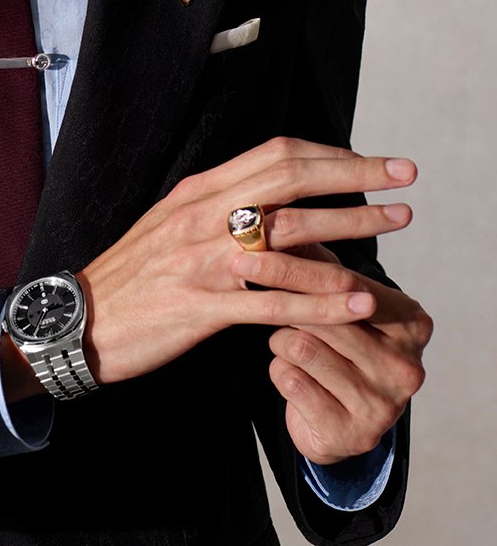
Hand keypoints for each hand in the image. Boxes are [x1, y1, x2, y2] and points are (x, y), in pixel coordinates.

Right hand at [73, 137, 416, 386]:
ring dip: (349, 228)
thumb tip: (274, 195)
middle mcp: (203, 215)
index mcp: (199, 191)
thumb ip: (220, 205)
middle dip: (353, 176)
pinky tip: (357, 302)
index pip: (275, 156)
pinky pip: (273, 303)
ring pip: (287, 235)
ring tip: (395, 226)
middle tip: (404, 178)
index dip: (330, 154)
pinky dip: (321, 302)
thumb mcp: (172, 222)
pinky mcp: (202, 307)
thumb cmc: (133, 274)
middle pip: (289, 181)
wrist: (78, 318)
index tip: (373, 161)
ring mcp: (203, 260)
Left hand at [234, 242, 432, 463]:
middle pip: (323, 312)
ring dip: (278, 339)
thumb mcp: (334, 300)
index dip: (296, 260)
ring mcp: (384, 403)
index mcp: (412, 321)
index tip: (251, 238)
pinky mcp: (354, 433)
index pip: (346, 281)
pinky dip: (279, 370)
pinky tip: (291, 376)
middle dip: (277, 288)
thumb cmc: (335, 344)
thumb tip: (275, 215)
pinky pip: (290, 380)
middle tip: (237, 266)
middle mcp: (407, 364)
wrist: (340, 422)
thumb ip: (316, 262)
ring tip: (286, 342)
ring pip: (300, 344)